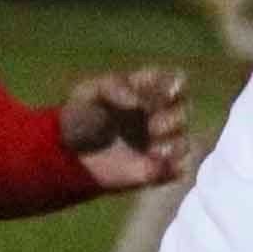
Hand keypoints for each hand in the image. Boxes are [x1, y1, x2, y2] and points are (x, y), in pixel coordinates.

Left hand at [59, 65, 193, 191]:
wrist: (67, 153)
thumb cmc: (80, 116)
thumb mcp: (90, 92)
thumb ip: (115, 87)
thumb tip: (139, 101)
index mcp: (147, 92)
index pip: (175, 81)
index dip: (175, 84)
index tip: (166, 92)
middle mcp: (158, 116)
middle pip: (185, 111)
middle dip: (172, 117)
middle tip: (151, 126)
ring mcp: (158, 144)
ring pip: (183, 142)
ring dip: (173, 143)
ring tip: (153, 148)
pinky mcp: (154, 170)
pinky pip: (176, 169)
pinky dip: (169, 165)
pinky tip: (151, 162)